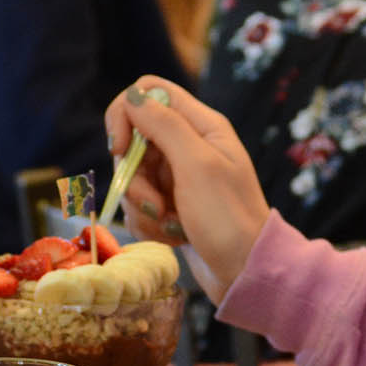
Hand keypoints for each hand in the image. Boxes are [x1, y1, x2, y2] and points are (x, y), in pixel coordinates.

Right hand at [103, 77, 270, 301]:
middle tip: (156, 205)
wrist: (247, 273)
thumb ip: (164, 125)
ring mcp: (179, 177)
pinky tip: (175, 236)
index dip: (124, 115)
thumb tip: (132, 95)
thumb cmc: (228, 218)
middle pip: (134, 141)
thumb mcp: (197, 165)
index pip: (147, 92)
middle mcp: (189, 145)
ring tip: (172, 225)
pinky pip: (140, 205)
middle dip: (134, 179)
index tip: (119, 149)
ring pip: (133, 177)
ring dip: (144, 207)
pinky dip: (150, 223)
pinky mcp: (172, 205)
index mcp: (201, 125)